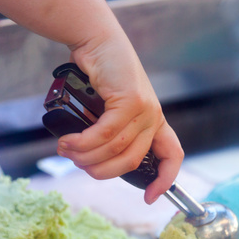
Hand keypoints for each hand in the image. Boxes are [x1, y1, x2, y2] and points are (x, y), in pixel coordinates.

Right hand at [56, 30, 183, 203]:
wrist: (97, 40)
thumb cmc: (99, 76)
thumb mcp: (109, 110)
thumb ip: (111, 134)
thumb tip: (94, 161)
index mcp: (153, 123)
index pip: (172, 155)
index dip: (165, 180)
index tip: (150, 198)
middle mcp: (153, 117)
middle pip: (131, 161)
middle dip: (100, 171)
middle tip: (78, 164)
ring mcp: (144, 108)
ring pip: (115, 148)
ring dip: (85, 156)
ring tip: (66, 150)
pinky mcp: (130, 99)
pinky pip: (106, 133)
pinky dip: (84, 142)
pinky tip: (70, 142)